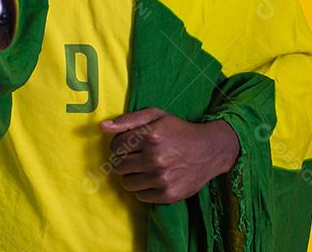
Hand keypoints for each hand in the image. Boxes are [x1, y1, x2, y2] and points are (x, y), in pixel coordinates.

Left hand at [100, 107, 239, 203]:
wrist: (209, 150)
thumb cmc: (179, 131)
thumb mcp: (156, 116)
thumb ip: (128, 120)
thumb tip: (102, 127)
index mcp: (150, 136)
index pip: (115, 146)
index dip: (119, 145)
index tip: (129, 145)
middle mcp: (155, 158)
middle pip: (118, 166)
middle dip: (124, 160)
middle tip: (136, 157)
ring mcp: (162, 178)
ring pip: (127, 183)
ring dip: (132, 175)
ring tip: (145, 168)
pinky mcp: (168, 195)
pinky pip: (140, 196)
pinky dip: (143, 188)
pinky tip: (154, 178)